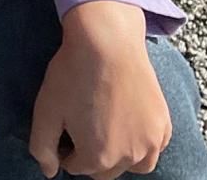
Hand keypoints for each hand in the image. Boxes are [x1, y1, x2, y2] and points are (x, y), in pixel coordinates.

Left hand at [29, 1, 170, 179]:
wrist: (108, 40)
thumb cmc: (74, 74)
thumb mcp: (45, 111)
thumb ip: (42, 148)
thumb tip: (49, 172)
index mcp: (99, 158)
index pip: (76, 167)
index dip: (66, 148)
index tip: (64, 126)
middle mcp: (130, 156)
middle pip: (105, 170)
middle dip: (92, 154)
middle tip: (82, 124)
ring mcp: (151, 141)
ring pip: (134, 165)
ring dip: (120, 157)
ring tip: (106, 130)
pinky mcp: (164, 124)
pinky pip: (154, 148)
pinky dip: (142, 145)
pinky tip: (129, 124)